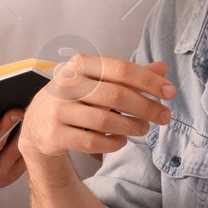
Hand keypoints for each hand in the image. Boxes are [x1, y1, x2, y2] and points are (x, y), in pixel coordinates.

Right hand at [18, 55, 173, 165]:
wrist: (37, 124)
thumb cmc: (76, 98)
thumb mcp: (99, 81)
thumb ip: (130, 76)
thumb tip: (162, 68)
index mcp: (81, 64)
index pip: (122, 69)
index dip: (149, 81)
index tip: (170, 92)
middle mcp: (67, 84)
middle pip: (116, 95)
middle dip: (146, 107)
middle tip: (164, 116)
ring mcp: (58, 109)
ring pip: (104, 120)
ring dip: (131, 126)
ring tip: (143, 128)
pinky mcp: (54, 134)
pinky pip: (91, 142)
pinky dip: (112, 143)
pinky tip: (121, 140)